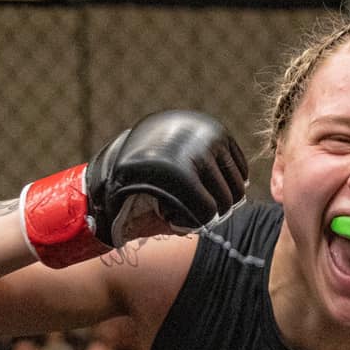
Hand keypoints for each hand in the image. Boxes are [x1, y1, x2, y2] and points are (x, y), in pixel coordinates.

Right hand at [86, 110, 248, 243]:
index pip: (239, 170)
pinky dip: (195, 222)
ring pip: (224, 201)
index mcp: (211, 127)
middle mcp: (206, 134)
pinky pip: (208, 210)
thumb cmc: (148, 176)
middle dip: (216, 207)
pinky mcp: (182, 173)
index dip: (222, 192)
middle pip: (236, 187)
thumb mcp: (183, 155)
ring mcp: (195, 151)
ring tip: (177, 209)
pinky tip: (172, 216)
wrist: (106, 181)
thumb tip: (244, 187)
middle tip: (188, 211)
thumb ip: (211, 163)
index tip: (199, 200)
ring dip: (205, 215)